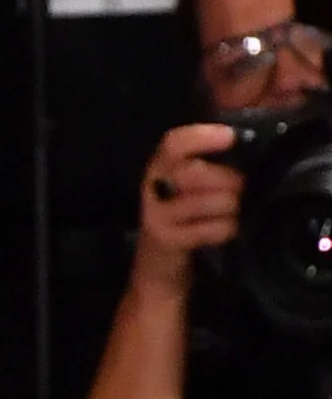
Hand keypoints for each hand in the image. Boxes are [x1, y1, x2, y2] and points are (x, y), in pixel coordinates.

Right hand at [131, 124, 244, 297]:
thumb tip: (244, 142)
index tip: (229, 137)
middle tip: (241, 186)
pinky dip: (227, 228)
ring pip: (204, 202)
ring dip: (230, 204)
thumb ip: (205, 163)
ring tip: (235, 209)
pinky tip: (229, 228)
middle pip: (192, 172)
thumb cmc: (181, 215)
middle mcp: (154, 188)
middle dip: (227, 178)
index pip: (174, 143)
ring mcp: (157, 215)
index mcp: (159, 167)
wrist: (157, 261)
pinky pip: (209, 230)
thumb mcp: (185, 185)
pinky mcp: (168, 240)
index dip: (201, 136)